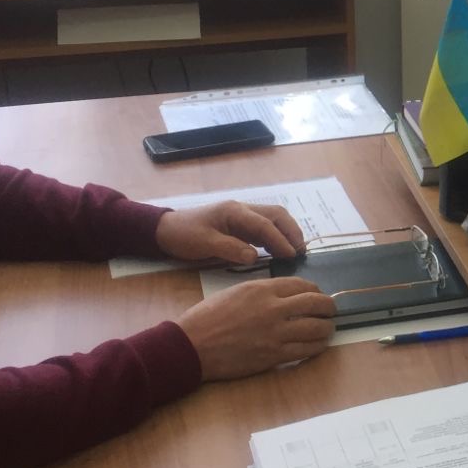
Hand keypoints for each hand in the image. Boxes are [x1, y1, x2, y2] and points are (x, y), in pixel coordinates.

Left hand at [155, 201, 304, 266]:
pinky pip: (263, 228)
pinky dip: (275, 238)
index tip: (292, 255)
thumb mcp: (204, 243)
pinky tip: (279, 252)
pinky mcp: (239, 225)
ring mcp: (242, 217)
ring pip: (272, 220)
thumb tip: (255, 257)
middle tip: (301, 251)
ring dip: (286, 233)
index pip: (265, 224)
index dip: (280, 240)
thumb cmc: (183, 235)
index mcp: (234, 211)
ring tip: (295, 252)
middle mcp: (242, 210)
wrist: (166, 230)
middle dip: (291, 231)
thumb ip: (230, 249)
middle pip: (276, 215)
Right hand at [176, 277, 336, 380]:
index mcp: (262, 289)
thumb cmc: (207, 317)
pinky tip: (319, 345)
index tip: (318, 295)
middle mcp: (274, 308)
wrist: (192, 346)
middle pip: (316, 303)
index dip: (315, 290)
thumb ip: (261, 292)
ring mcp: (276, 333)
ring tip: (328, 328)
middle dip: (329, 307)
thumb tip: (283, 296)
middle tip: (331, 310)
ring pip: (317, 328)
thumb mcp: (235, 292)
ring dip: (327, 328)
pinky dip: (318, 346)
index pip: (302, 285)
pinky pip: (306, 350)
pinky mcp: (274, 355)